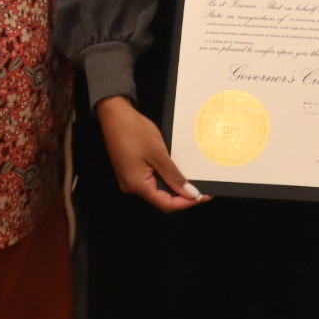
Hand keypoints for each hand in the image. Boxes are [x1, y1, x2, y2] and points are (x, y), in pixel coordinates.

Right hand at [97, 96, 205, 212]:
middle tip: (201, 187)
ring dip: (173, 185)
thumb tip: (189, 193)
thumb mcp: (159, 154)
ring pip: (157, 188)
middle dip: (181, 194)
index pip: (166, 204)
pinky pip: (151, 179)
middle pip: (161, 198)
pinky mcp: (131, 170)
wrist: (115, 115)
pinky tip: (176, 171)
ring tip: (191, 179)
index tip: (203, 196)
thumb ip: (174, 176)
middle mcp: (132, 186)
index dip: (186, 202)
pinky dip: (165, 177)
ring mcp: (130, 178)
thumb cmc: (135, 131)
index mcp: (137, 185)